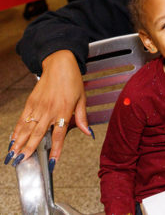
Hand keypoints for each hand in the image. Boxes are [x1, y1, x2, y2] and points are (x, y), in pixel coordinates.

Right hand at [6, 51, 90, 168]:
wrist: (59, 64)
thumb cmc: (72, 80)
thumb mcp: (82, 98)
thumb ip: (82, 118)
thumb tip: (87, 132)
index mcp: (64, 110)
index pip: (59, 135)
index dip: (56, 150)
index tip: (52, 163)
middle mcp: (50, 110)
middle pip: (38, 134)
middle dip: (29, 149)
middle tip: (21, 161)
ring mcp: (38, 106)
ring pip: (27, 128)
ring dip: (19, 143)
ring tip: (13, 155)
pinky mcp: (30, 102)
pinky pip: (22, 119)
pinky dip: (16, 130)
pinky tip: (13, 140)